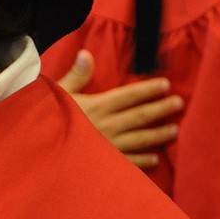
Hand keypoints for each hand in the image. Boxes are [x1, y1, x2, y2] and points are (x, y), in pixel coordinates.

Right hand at [57, 49, 182, 168]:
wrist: (41, 153)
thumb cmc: (46, 122)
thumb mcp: (57, 95)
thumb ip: (75, 76)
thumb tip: (85, 53)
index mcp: (97, 107)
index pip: (128, 96)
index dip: (148, 89)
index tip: (165, 84)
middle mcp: (107, 126)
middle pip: (140, 116)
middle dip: (161, 109)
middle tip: (179, 103)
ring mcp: (108, 147)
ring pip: (140, 139)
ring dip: (158, 135)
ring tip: (174, 130)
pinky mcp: (105, 165)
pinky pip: (129, 163)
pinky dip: (143, 161)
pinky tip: (154, 159)